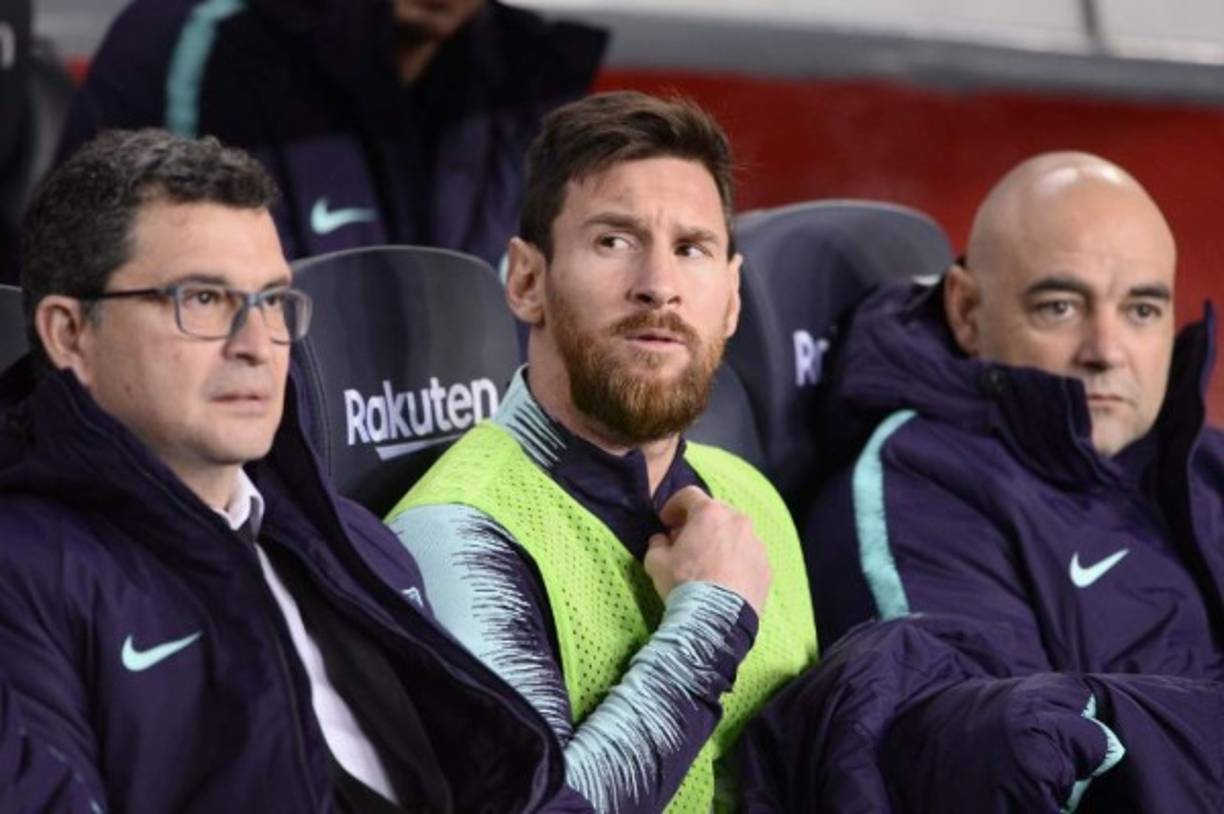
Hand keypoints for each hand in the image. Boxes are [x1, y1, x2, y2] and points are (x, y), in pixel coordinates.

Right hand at [644, 486, 771, 614]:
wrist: (717, 618)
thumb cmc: (684, 583)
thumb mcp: (656, 562)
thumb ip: (657, 544)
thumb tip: (662, 540)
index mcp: (710, 513)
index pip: (689, 495)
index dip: (674, 505)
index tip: (666, 522)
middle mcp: (737, 521)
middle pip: (715, 513)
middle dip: (699, 524)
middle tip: (686, 543)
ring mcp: (756, 544)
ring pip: (735, 534)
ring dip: (720, 542)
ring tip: (708, 564)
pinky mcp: (766, 567)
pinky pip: (748, 556)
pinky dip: (736, 561)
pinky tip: (725, 580)